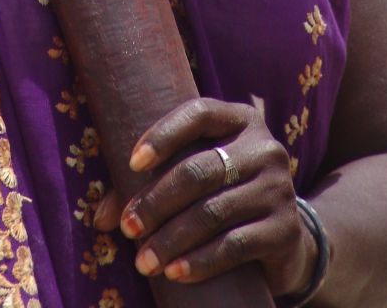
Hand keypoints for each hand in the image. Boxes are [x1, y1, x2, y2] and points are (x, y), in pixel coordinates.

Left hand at [93, 97, 316, 294]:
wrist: (283, 238)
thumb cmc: (223, 195)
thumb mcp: (196, 177)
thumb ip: (150, 184)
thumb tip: (102, 217)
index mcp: (240, 120)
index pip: (198, 114)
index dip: (163, 135)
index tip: (132, 163)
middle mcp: (264, 147)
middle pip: (200, 170)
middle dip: (157, 201)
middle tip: (128, 227)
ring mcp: (279, 188)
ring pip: (213, 212)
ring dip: (171, 239)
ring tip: (143, 260)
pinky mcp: (284, 229)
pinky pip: (234, 245)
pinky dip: (199, 261)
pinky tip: (174, 273)